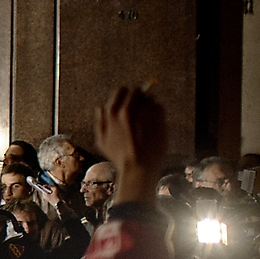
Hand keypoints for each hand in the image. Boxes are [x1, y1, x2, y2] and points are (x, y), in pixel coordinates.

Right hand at [94, 85, 166, 200]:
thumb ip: (99, 122)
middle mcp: (128, 108)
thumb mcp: (101, 141)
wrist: (138, 168)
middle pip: (137, 91)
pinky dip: (158, 113)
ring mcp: (144, 111)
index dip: (126, 96)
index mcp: (112, 112)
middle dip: (140, 97)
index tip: (131, 102)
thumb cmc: (119, 157)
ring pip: (149, 99)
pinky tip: (155, 125)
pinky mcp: (158, 116)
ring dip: (150, 106)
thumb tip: (99, 107)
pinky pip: (159, 106)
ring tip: (149, 121)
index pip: (121, 90)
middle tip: (143, 108)